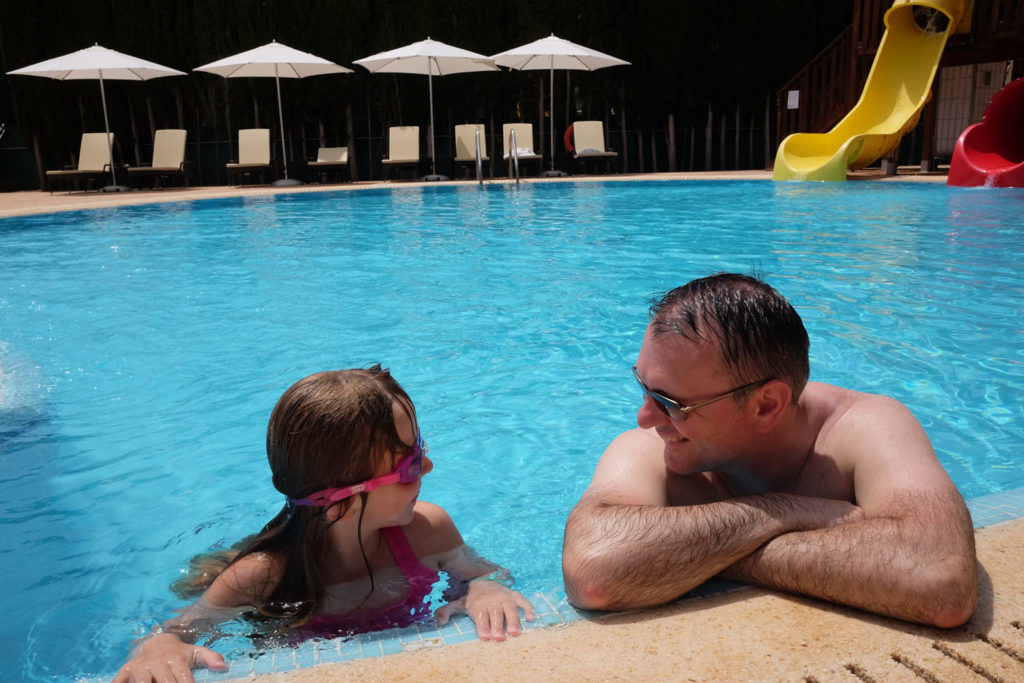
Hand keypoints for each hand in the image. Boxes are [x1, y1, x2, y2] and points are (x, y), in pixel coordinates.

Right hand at [111, 633, 226, 682]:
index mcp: (176, 659)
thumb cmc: (180, 653)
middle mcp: (157, 662)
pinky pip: (120, 681)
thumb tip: (223, 666)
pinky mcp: (125, 671)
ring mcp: (140, 667)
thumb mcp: (196, 653)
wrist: (157, 642)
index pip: (184, 678)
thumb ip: (210, 658)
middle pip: (165, 682)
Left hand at [435, 580, 534, 640]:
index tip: (484, 636)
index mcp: (478, 605)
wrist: (482, 580)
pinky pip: (522, 600)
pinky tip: (531, 618)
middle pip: (495, 614)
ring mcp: (504, 598)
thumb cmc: (470, 598)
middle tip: (499, 638)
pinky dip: (528, 607)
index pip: (481, 616)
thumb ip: (446, 611)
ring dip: (513, 620)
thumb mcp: (457, 603)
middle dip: (497, 626)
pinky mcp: (513, 595)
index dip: (482, 626)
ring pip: (509, 609)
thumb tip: (438, 621)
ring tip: (515, 632)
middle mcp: (492, 601)